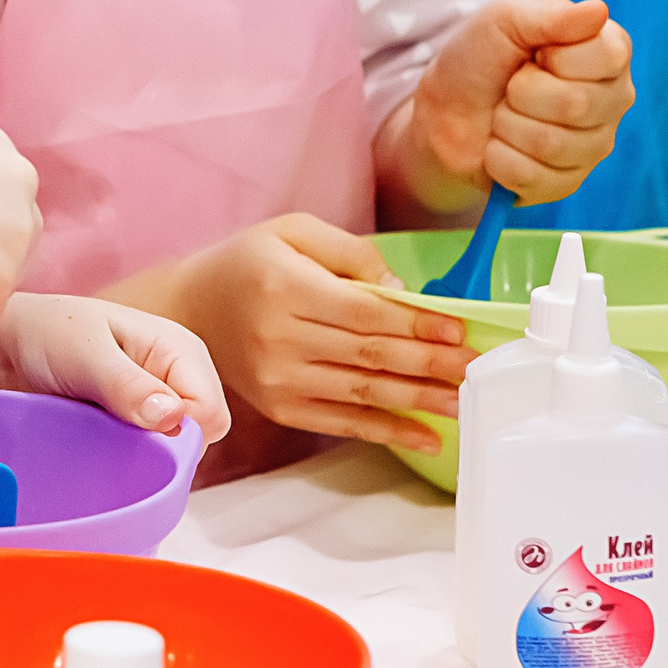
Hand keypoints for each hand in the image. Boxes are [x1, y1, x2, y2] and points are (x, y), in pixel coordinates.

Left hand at [0, 293, 232, 446]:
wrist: (2, 348)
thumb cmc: (45, 333)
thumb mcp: (85, 352)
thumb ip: (127, 384)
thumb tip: (175, 417)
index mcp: (180, 351)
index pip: (210, 414)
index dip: (179, 433)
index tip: (134, 431)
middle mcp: (176, 382)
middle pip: (197, 441)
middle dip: (160, 447)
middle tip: (108, 429)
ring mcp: (155, 410)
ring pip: (172, 456)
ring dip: (137, 455)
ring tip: (94, 432)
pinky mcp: (133, 432)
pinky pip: (146, 462)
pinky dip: (123, 461)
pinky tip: (94, 447)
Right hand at [172, 215, 473, 453]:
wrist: (192, 308)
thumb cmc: (248, 264)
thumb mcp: (292, 231)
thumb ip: (350, 252)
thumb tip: (401, 292)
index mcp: (283, 286)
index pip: (364, 312)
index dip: (416, 324)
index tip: (458, 331)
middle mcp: (278, 336)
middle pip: (370, 355)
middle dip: (430, 363)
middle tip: (475, 368)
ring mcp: (277, 378)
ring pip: (363, 392)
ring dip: (420, 400)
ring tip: (463, 401)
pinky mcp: (279, 407)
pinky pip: (342, 423)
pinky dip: (387, 432)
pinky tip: (425, 436)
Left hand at [409, 0, 633, 207]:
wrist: (443, 114)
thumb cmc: (479, 60)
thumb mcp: (502, 20)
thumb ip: (547, 14)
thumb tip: (597, 10)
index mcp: (608, 53)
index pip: (607, 56)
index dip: (556, 55)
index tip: (533, 53)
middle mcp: (613, 100)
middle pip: (577, 104)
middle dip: (521, 92)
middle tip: (510, 87)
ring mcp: (594, 146)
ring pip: (552, 143)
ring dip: (507, 126)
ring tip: (503, 115)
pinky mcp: (568, 183)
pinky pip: (533, 176)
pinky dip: (499, 159)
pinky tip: (499, 147)